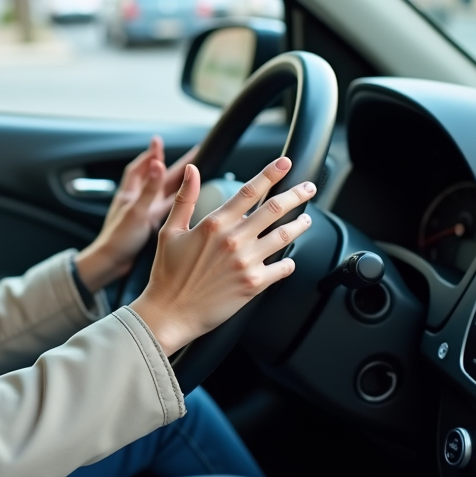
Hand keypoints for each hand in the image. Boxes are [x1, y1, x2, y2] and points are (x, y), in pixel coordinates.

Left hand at [75, 136, 197, 291]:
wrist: (110, 264)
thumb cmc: (118, 239)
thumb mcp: (136, 212)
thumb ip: (149, 189)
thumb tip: (157, 164)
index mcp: (130, 194)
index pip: (140, 168)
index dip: (150, 154)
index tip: (158, 141)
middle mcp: (137, 201)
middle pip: (158, 177)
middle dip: (173, 165)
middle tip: (192, 153)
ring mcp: (144, 213)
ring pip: (165, 192)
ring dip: (178, 181)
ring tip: (194, 171)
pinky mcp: (149, 226)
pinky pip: (167, 208)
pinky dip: (177, 201)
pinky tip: (187, 199)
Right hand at [129, 156, 315, 353]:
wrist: (170, 312)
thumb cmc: (167, 274)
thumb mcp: (170, 231)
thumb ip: (185, 198)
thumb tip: (191, 170)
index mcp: (214, 224)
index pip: (249, 191)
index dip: (270, 174)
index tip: (284, 164)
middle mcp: (234, 240)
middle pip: (274, 209)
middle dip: (296, 194)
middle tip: (308, 188)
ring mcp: (246, 262)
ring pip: (284, 235)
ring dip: (300, 224)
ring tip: (306, 219)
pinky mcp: (254, 284)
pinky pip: (282, 268)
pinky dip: (289, 261)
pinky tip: (288, 258)